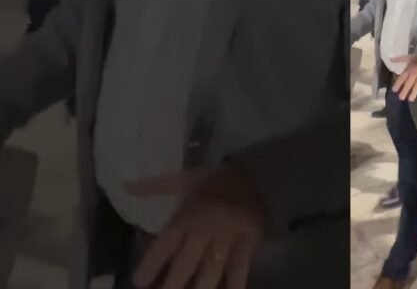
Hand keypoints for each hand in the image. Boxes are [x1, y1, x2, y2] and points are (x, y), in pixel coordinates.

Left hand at [126, 166, 267, 288]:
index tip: (139, 282)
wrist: (256, 174)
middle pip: (186, 262)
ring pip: (211, 269)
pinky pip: (239, 267)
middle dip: (173, 284)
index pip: (165, 244)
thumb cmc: (215, 180)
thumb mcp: (184, 179)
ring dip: (200, 288)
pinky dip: (234, 284)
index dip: (151, 264)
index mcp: (187, 214)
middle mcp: (204, 229)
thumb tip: (125, 186)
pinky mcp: (247, 243)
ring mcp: (227, 238)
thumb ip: (155, 186)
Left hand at [391, 53, 416, 101]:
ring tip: (410, 100)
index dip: (398, 84)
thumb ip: (399, 59)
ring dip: (414, 93)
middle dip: (405, 90)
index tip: (394, 90)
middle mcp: (414, 73)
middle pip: (409, 83)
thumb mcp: (409, 57)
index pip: (402, 77)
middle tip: (401, 98)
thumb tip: (390, 59)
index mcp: (409, 69)